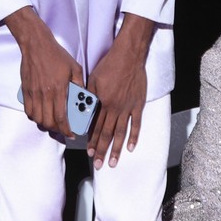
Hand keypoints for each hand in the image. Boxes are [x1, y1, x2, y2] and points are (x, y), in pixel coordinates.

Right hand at [5, 7, 82, 136]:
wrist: (36, 45)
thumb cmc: (56, 55)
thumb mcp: (75, 67)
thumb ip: (79, 83)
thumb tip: (84, 97)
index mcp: (59, 89)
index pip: (61, 118)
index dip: (66, 130)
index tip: (72, 134)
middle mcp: (45, 94)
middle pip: (48, 122)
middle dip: (57, 130)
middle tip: (63, 129)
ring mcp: (33, 93)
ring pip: (37, 118)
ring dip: (45, 124)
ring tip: (53, 123)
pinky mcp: (26, 90)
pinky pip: (28, 110)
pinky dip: (34, 117)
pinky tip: (41, 115)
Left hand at [87, 15, 153, 168]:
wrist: (129, 56)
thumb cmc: (109, 65)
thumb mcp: (92, 79)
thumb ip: (88, 96)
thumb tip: (81, 111)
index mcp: (102, 102)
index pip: (95, 126)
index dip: (92, 141)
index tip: (89, 153)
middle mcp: (114, 108)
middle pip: (107, 133)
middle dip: (102, 150)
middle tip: (99, 165)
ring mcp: (127, 107)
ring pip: (121, 132)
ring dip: (116, 149)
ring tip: (113, 162)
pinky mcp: (138, 104)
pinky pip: (136, 124)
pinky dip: (134, 136)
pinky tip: (130, 148)